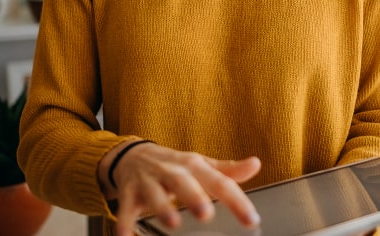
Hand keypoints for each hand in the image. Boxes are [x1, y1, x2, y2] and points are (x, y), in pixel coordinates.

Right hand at [98, 141, 261, 235]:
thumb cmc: (174, 165)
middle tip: (206, 213)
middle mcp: (172, 171)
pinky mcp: (128, 193)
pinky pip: (125, 208)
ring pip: (154, 193)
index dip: (237, 201)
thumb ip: (228, 171)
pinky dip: (124, 222)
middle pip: (183, 181)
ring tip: (173, 223)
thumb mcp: (201, 165)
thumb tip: (255, 164)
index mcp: (194, 165)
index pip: (219, 182)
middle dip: (194, 196)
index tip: (251, 220)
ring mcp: (148, 182)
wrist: (133, 155)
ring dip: (162, 207)